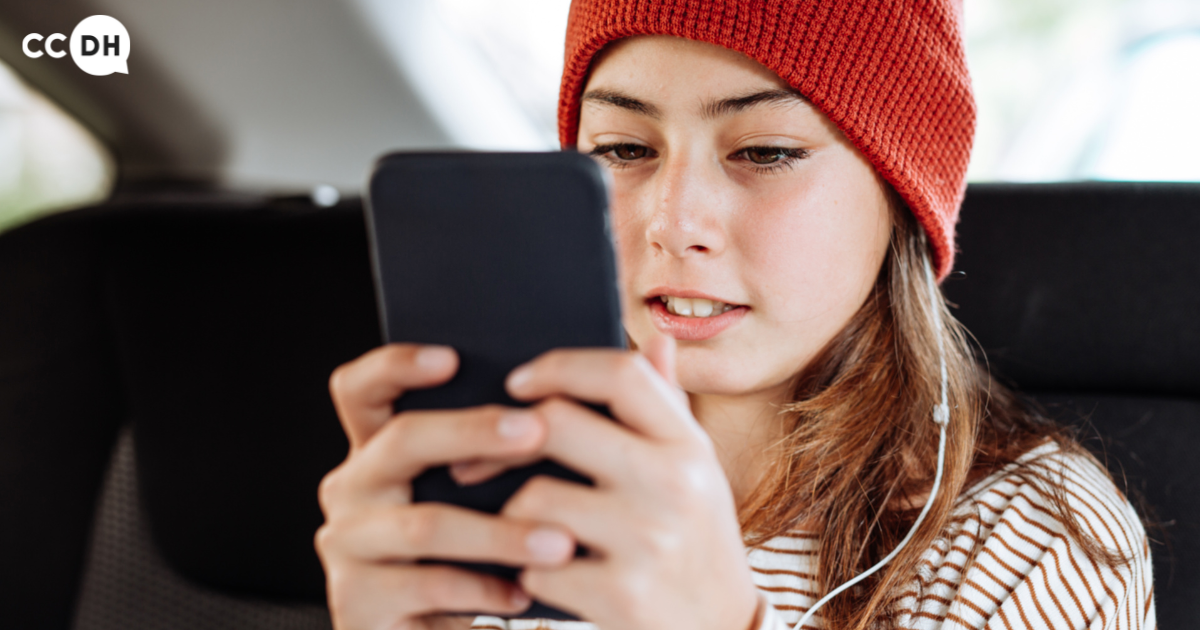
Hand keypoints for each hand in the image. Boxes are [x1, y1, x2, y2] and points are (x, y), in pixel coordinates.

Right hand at [315, 344, 576, 629]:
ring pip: (425, 523)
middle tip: (536, 431)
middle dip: (472, 431)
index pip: (361, 390)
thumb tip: (584, 389)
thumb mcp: (484, 498)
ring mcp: (347, 545)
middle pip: (402, 441)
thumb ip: (507, 448)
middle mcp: (352, 488)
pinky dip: (484, 591)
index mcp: (378, 451)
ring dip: (499, 532)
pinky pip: (426, 586)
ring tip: (559, 540)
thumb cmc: (473, 558)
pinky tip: (526, 593)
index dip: (395, 366)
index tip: (451, 357)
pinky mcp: (356, 601)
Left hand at [496, 335, 760, 629]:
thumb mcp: (697, 474)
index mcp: (689, 446)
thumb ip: (668, 409)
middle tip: (476, 460)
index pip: (621, 373)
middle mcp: (676, 484)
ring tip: (520, 529)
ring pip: (533, 498)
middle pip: (557, 424)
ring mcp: (650, 540)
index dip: (559, 366)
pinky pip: (535, 565)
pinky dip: (527, 571)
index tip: (519, 382)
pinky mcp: (622, 595)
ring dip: (510, 516)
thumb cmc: (695, 544)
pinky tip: (542, 575)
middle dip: (504, 441)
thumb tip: (658, 340)